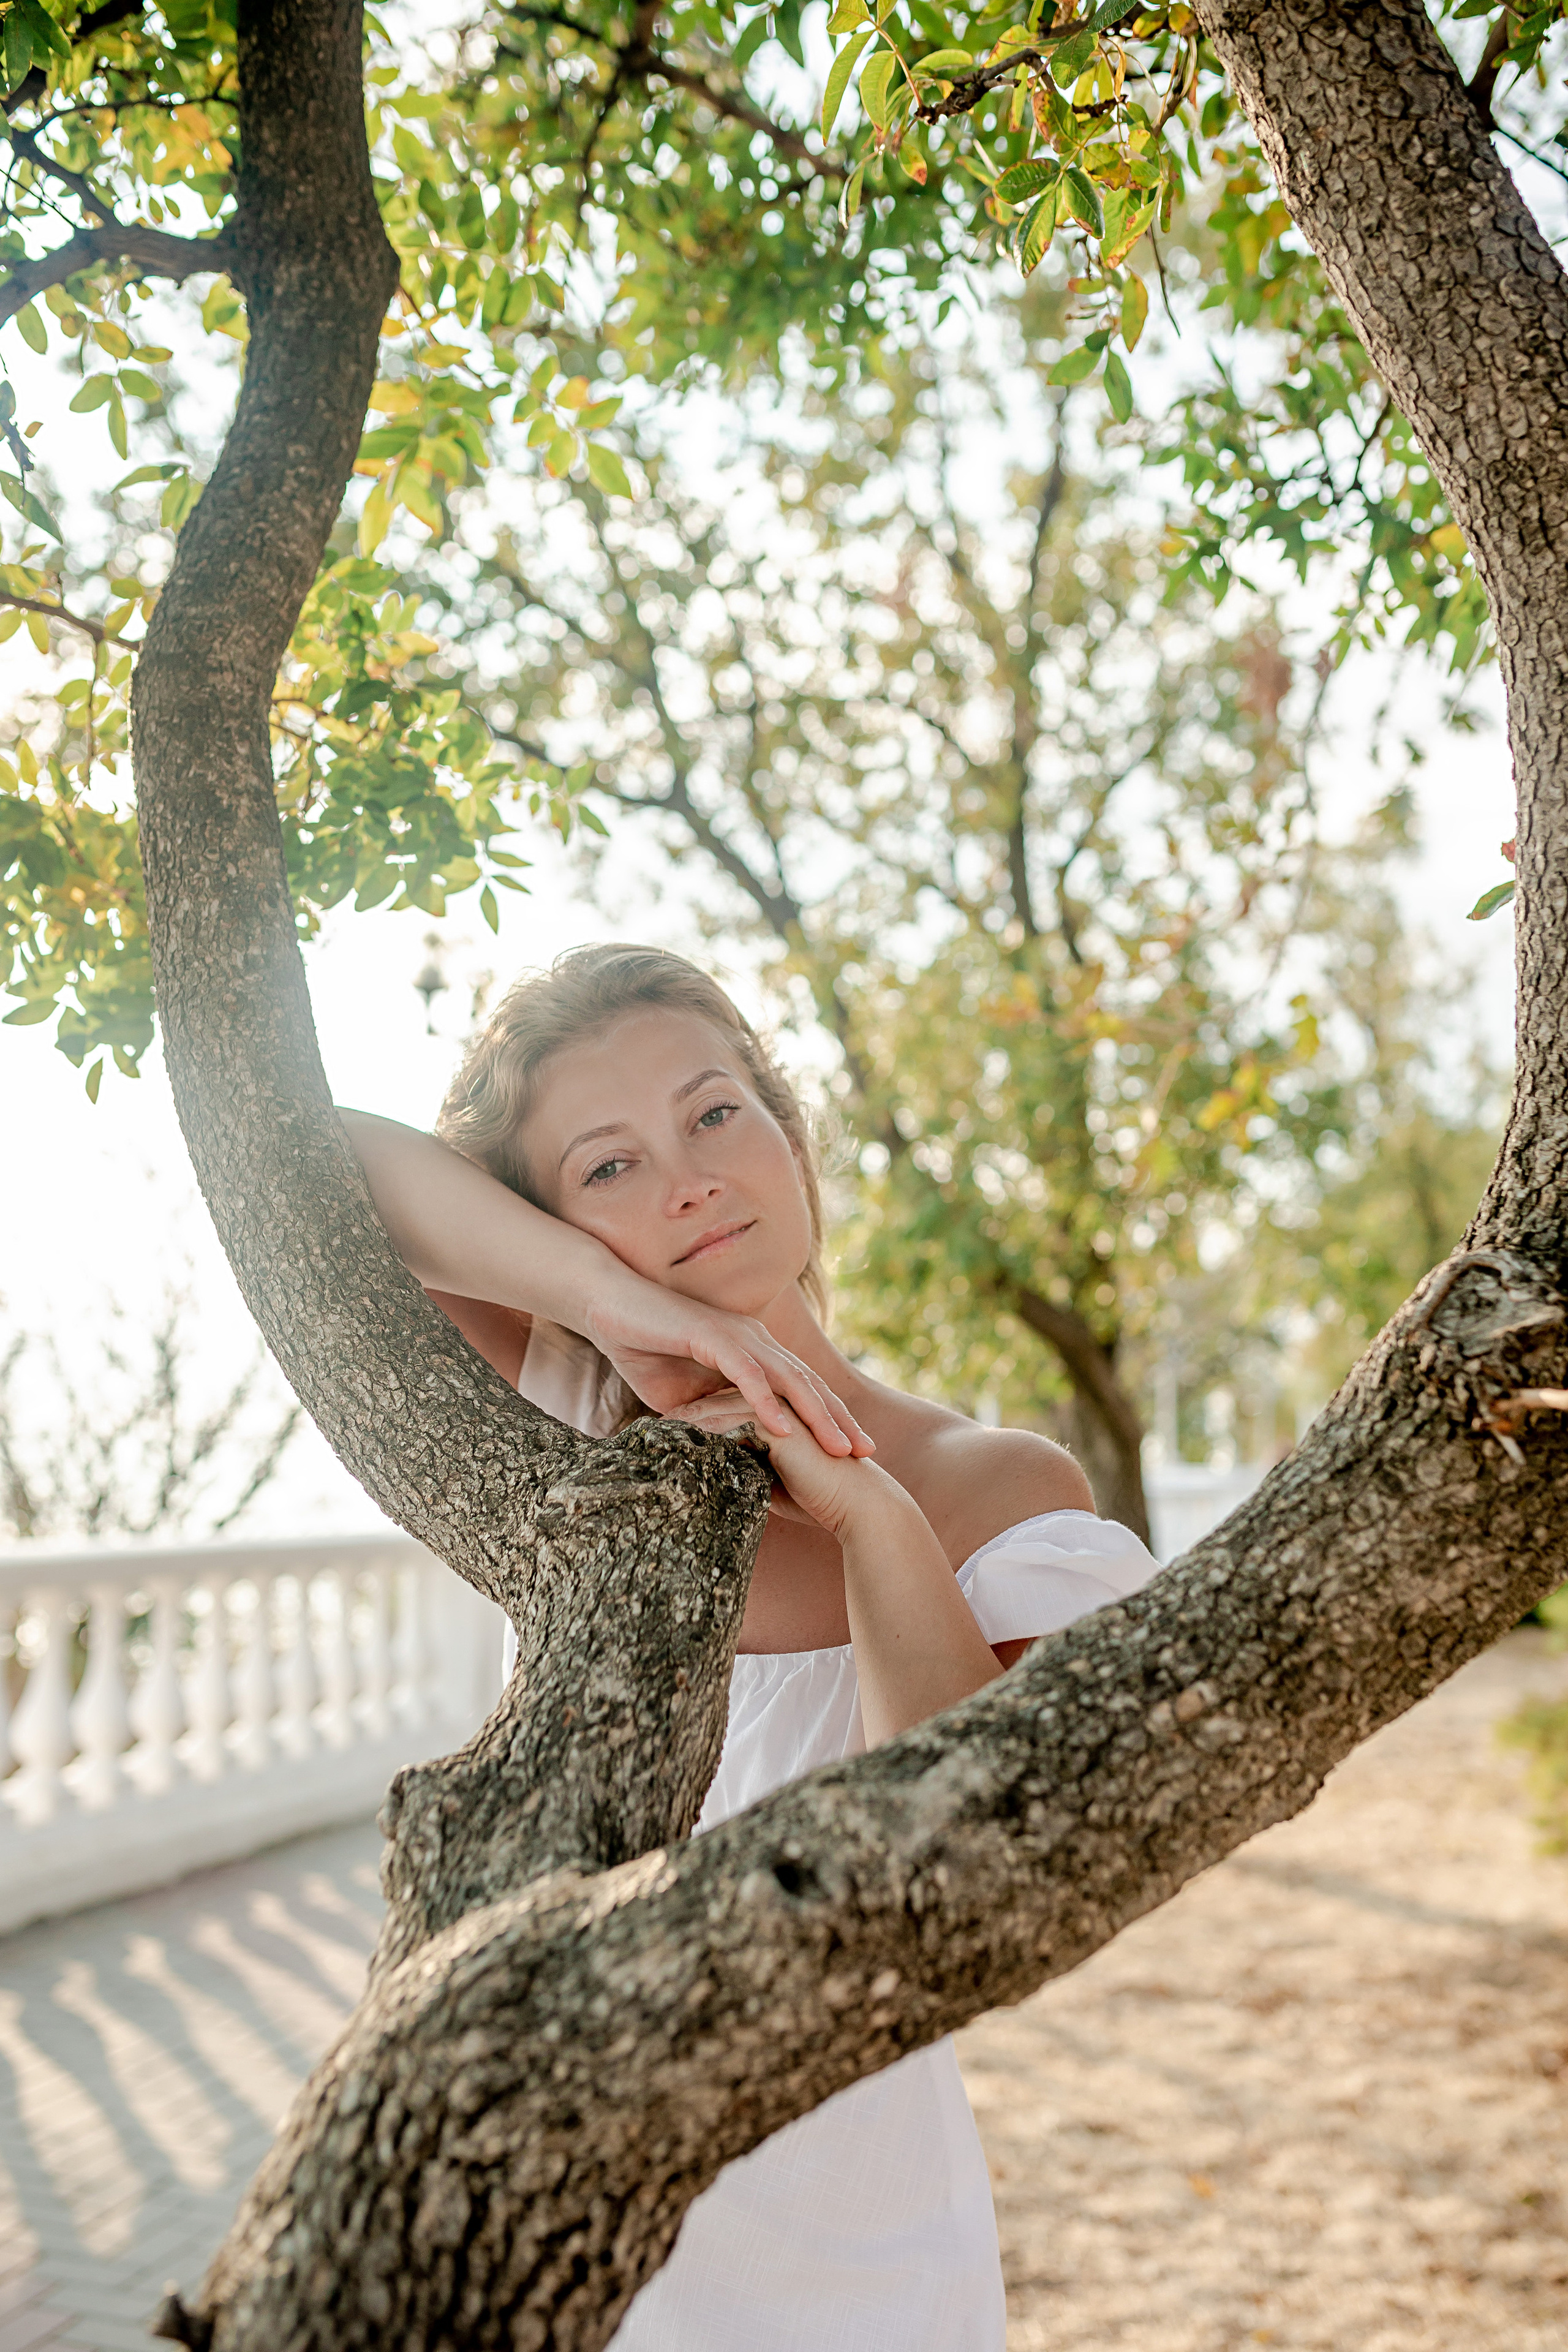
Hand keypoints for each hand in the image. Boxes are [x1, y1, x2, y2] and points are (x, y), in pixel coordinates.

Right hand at [582, 1280, 872, 1460]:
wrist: (607, 1306)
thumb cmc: (643, 1346)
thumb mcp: (684, 1396)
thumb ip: (710, 1416)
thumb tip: (723, 1452)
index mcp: (753, 1352)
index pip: (801, 1389)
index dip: (830, 1419)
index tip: (853, 1453)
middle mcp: (755, 1341)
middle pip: (808, 1384)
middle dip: (839, 1420)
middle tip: (865, 1453)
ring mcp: (736, 1337)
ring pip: (787, 1380)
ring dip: (816, 1416)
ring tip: (838, 1448)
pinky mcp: (711, 1337)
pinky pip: (746, 1374)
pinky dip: (765, 1402)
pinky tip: (782, 1430)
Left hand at [665, 1388, 890, 1537]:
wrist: (857, 1506)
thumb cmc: (818, 1500)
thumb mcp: (771, 1481)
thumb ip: (748, 1470)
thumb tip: (715, 1481)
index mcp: (778, 1410)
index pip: (726, 1403)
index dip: (694, 1413)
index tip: (662, 1427)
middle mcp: (779, 1402)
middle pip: (718, 1396)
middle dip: (682, 1405)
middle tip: (646, 1420)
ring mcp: (780, 1408)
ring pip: (720, 1404)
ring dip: (685, 1416)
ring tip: (651, 1429)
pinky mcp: (780, 1423)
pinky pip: (730, 1420)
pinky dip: (701, 1428)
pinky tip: (674, 1437)